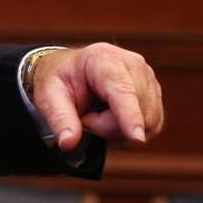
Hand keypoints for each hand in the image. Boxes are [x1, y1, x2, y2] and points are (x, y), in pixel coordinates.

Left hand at [31, 42, 163, 150]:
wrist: (69, 70)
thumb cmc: (59, 79)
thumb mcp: (48, 96)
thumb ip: (59, 119)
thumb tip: (68, 143)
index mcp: (103, 59)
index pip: (122, 91)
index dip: (130, 116)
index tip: (136, 138)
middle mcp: (132, 64)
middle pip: (135, 112)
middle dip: (107, 126)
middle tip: (84, 117)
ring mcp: (148, 78)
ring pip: (147, 122)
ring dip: (119, 130)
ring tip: (97, 115)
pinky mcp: (154, 92)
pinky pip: (153, 125)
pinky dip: (131, 130)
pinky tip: (112, 119)